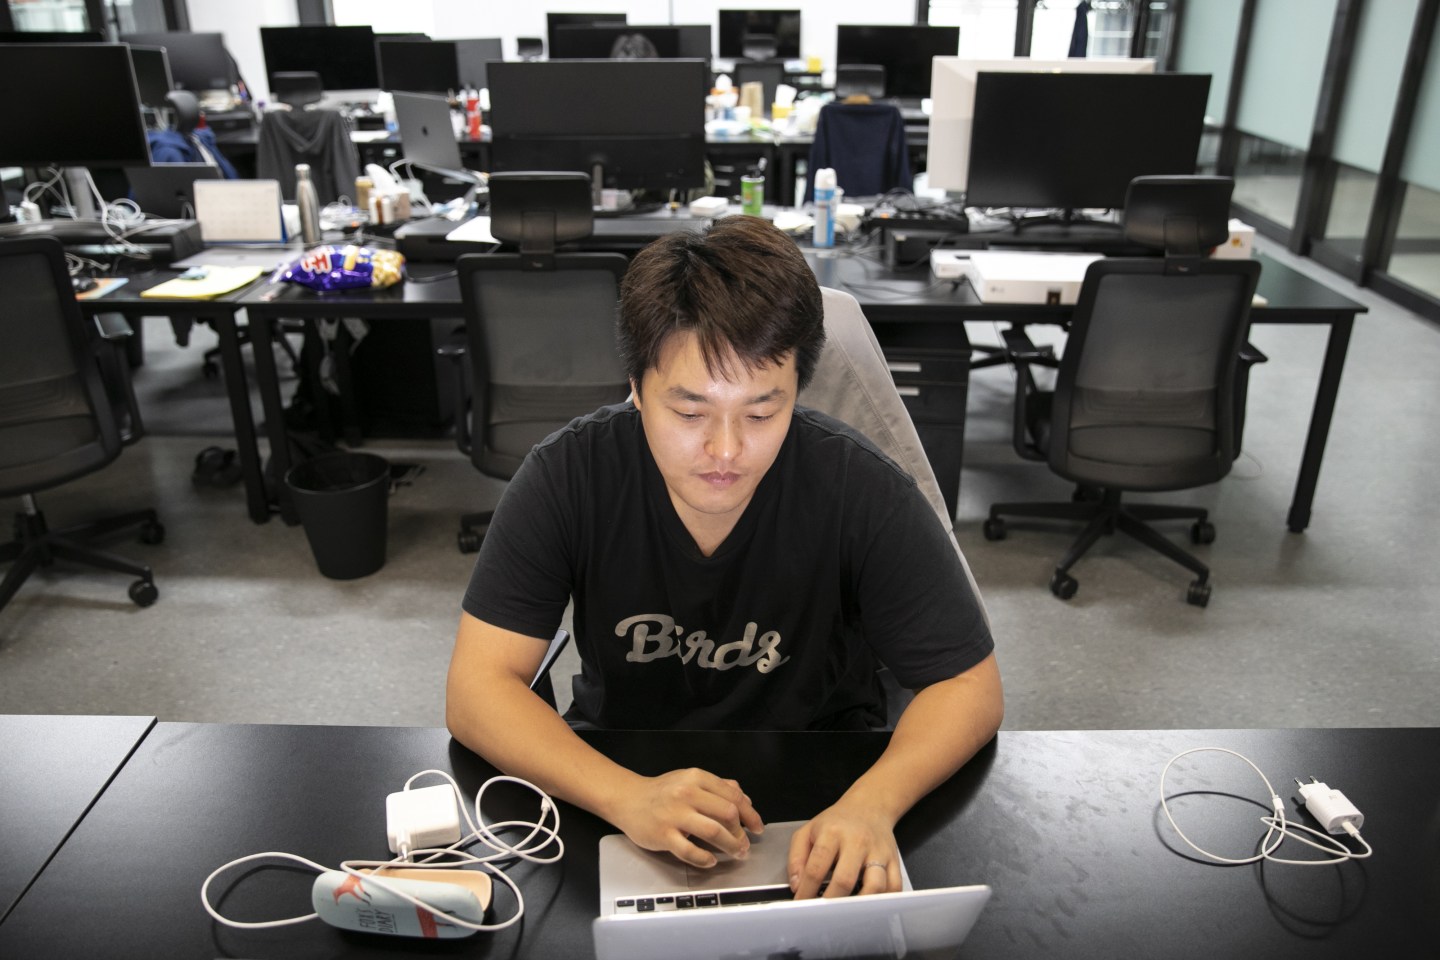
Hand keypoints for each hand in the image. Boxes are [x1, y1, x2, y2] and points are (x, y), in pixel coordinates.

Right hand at [610, 768, 764, 868]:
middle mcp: (686, 793)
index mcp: (697, 778)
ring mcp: (674, 814)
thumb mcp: (690, 779)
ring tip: (736, 853)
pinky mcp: (663, 834)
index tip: (757, 827)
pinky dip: (705, 858)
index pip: (733, 797)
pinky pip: (689, 850)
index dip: (751, 815)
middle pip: (727, 814)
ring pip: (713, 831)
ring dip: (730, 846)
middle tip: (745, 844)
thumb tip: (746, 800)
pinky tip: (711, 860)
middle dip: (741, 833)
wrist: (628, 799)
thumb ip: (718, 787)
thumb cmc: (662, 791)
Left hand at [787, 802, 901, 899]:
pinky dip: (883, 900)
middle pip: (845, 879)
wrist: (869, 807)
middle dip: (831, 901)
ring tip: (847, 910)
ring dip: (860, 903)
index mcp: (832, 833)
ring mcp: (878, 852)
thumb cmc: (836, 822)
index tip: (802, 903)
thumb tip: (797, 885)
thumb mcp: (808, 831)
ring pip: (875, 885)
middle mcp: (857, 842)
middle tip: (823, 912)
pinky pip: (894, 887)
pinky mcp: (894, 860)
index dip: (807, 890)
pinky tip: (869, 904)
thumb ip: (796, 857)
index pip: (817, 867)